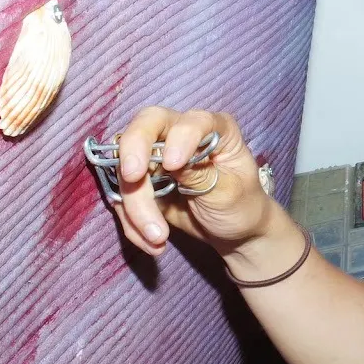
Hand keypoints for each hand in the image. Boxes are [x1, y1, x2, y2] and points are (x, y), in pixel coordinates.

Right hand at [110, 107, 270, 257]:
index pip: (191, 121)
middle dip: (133, 152)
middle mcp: (180, 134)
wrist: (233, 232)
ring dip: (134, 205)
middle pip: (145, 127)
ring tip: (158, 236)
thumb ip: (200, 175)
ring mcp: (156, 156)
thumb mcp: (229, 192)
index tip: (173, 164)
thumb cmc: (241, 205)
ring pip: (126, 168)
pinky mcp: (141, 182)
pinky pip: (122, 196)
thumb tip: (167, 161)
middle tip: (133, 179)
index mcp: (214, 129)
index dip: (179, 137)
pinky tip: (152, 242)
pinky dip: (130, 221)